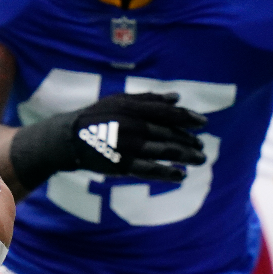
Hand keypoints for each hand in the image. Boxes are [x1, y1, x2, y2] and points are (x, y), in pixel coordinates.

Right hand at [10, 92, 207, 187]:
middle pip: (169, 133)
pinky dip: (168, 173)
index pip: (167, 112)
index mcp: (132, 107)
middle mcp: (131, 125)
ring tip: (199, 160)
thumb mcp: (119, 101)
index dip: (188, 118)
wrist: (69, 138)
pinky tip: (181, 175)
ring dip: (186, 156)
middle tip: (202, 148)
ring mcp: (127, 145)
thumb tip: (177, 98)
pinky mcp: (121, 164)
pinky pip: (149, 170)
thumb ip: (148, 99)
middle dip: (190, 141)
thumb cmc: (98, 117)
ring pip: (164, 151)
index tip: (203, 124)